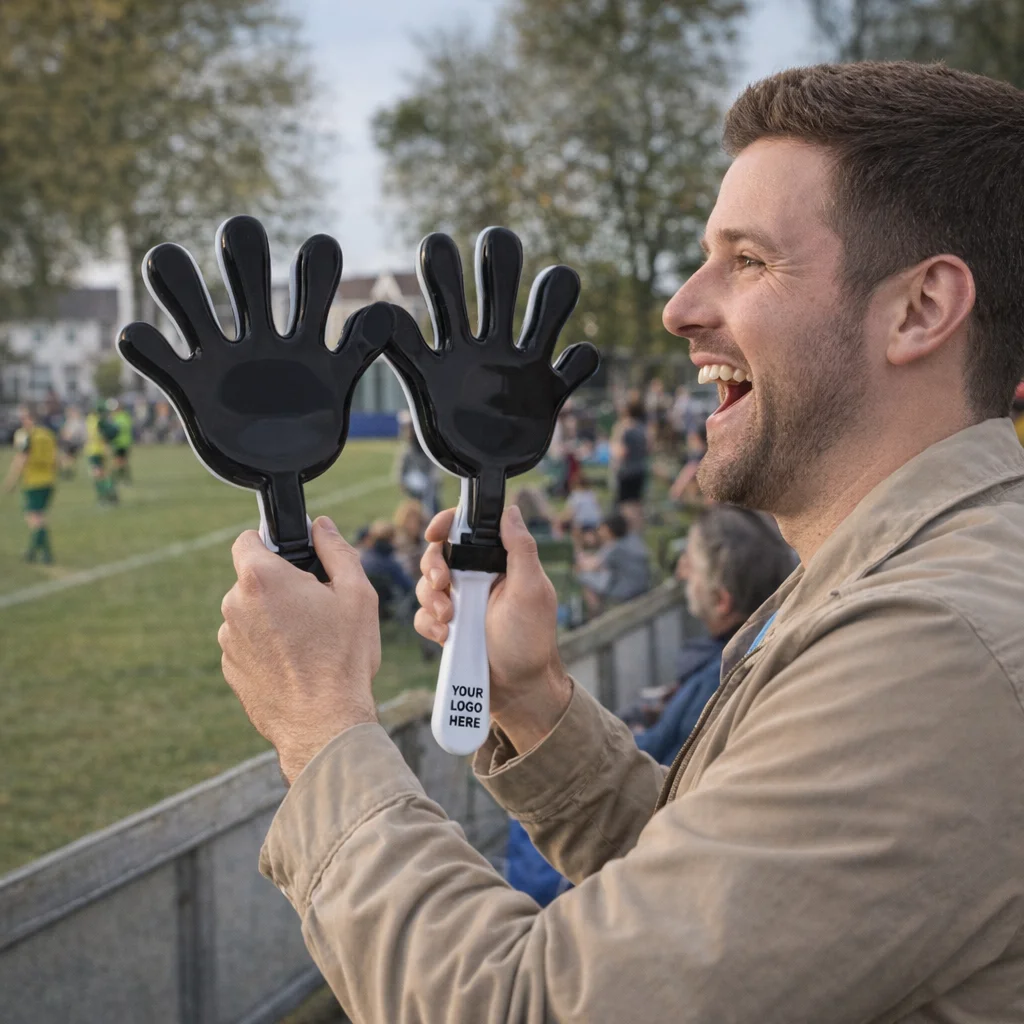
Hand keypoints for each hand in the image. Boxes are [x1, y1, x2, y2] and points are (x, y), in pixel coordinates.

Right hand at [118, 215, 391, 558]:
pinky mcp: (189, 388)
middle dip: (245, 251)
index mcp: (302, 336)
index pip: (310, 282)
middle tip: (242, 235)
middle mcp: (259, 337)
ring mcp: (221, 360)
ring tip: (167, 260)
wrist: (282, 471)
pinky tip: (141, 338)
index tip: (321, 249)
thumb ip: (359, 350)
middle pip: (248, 276)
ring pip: (193, 305)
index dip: (314, 261)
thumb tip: (387, 312)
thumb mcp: (340, 385)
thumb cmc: (312, 424)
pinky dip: (145, 346)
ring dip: (179, 280)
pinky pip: (160, 359)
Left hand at [219, 516, 381, 783]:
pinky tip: (297, 664)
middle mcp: (235, 605)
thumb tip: (322, 527)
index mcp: (261, 578)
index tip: (293, 558)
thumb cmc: (342, 658)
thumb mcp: (356, 593)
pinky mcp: (230, 668)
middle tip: (316, 607)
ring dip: (273, 618)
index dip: (270, 543)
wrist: (323, 723)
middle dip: (280, 586)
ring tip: (310, 642)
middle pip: (253, 579)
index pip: (247, 540)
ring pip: (251, 613)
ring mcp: (229, 640)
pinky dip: (267, 647)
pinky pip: (248, 644)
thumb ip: (336, 551)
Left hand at [384, 227, 598, 545]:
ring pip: (541, 312)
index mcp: (454, 345)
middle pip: (497, 285)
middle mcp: (489, 345)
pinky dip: (580, 360)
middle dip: (498, 259)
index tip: (439, 242)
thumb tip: (379, 310)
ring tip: (557, 278)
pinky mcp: (551, 389)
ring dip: (550, 291)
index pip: (446, 293)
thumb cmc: (447, 435)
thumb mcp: (420, 391)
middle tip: (494, 240)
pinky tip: (576, 359)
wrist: (480, 470)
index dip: (444, 266)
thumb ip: (404, 352)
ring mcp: (523, 364)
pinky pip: (574, 366)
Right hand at [415, 504, 572, 753]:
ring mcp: (461, 603)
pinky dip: (429, 623)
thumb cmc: (531, 640)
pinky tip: (445, 635)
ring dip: (431, 598)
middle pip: (440, 554)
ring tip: (449, 618)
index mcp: (499, 563)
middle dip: (433, 565)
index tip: (435, 532)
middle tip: (443, 582)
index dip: (448, 524)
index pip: (469, 530)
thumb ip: (521, 549)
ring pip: (427, 585)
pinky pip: (424, 615)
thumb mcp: (531, 590)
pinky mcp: (448, 627)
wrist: (518, 689)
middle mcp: (478, 579)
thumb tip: (511, 510)